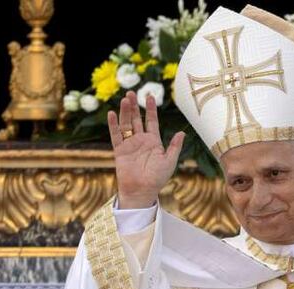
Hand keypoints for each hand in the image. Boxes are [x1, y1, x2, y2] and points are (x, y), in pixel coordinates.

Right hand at [107, 90, 184, 208]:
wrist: (142, 191)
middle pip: (136, 119)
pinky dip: (113, 125)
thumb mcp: (170, 161)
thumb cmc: (157, 179)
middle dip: (134, 106)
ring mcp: (129, 145)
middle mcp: (140, 141)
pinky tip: (112, 114)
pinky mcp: (120, 151)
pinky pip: (116, 135)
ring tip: (124, 99)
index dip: (150, 109)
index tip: (149, 96)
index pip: (151, 121)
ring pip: (126, 124)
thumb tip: (182, 132)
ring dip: (125, 112)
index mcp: (153, 142)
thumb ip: (174, 147)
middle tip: (131, 93)